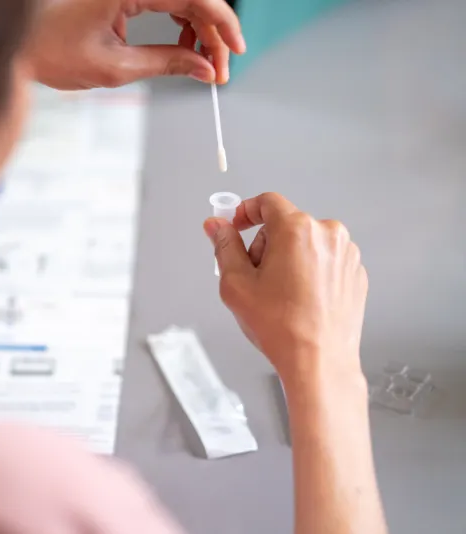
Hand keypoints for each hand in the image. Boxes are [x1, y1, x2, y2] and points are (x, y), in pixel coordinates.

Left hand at [27, 0, 244, 89]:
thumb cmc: (54, 52)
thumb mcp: (115, 67)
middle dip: (213, 33)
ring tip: (201, 62)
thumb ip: (166, 64)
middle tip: (218, 70)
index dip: (222, 24)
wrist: (19, 45)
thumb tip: (203, 69)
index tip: (234, 52)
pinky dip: (181, 21)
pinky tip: (184, 45)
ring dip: (199, 27)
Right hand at [203, 193, 368, 381]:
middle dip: (265, 245)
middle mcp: (328, 234)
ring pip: (306, 243)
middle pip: (286, 224)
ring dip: (288, 258)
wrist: (319, 362)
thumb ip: (224, 246)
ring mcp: (347, 254)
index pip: (268, 202)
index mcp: (297, 230)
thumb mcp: (236, 284)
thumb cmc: (280, 327)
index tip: (236, 226)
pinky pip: (325, 260)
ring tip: (279, 294)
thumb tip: (216, 225)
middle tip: (255, 278)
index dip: (246, 211)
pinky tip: (299, 300)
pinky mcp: (356, 273)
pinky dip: (309, 272)